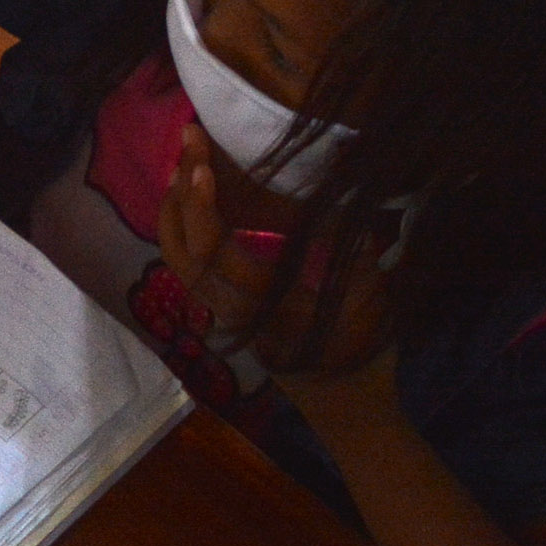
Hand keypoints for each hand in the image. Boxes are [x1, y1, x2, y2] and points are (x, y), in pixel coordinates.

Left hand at [159, 123, 395, 386]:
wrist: (346, 404)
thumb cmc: (364, 346)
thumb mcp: (371, 296)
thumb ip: (354, 247)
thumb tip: (344, 188)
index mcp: (268, 306)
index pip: (217, 254)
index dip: (203, 208)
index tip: (202, 164)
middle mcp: (234, 311)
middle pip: (185, 252)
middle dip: (180, 194)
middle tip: (188, 141)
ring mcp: (223, 315)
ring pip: (178, 261)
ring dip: (174, 209)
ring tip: (183, 160)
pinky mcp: (221, 313)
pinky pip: (187, 268)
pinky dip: (180, 229)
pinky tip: (188, 197)